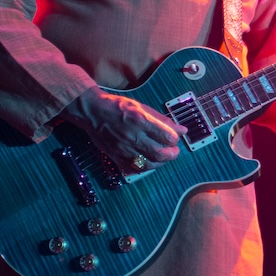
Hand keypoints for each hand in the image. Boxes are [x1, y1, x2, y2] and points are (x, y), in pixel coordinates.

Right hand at [61, 87, 183, 171]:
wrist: (92, 111)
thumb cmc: (117, 107)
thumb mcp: (142, 107)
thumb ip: (162, 120)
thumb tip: (182, 130)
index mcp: (140, 120)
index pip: (167, 136)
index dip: (175, 139)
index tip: (174, 137)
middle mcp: (132, 136)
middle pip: (160, 153)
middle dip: (172, 154)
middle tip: (173, 151)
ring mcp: (124, 148)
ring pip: (149, 164)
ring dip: (161, 162)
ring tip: (163, 156)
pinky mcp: (116, 156)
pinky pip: (135, 168)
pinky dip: (146, 167)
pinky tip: (149, 161)